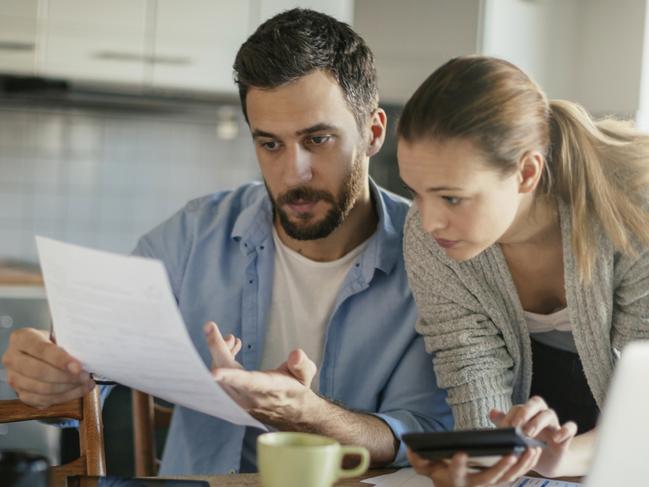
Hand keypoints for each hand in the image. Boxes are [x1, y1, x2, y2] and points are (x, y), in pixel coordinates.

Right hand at [1, 328, 94, 407]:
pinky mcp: (20, 393)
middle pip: (40, 372)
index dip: (61, 360)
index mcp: (21, 338)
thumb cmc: (52, 341)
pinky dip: (63, 397)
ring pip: (41, 389)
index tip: (78, 367)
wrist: (38, 351)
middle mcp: (12, 358)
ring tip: (85, 384)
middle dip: (67, 377)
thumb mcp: (57, 334)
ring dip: (67, 389)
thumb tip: (86, 357)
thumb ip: (66, 343)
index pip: (42, 350)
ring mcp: (14, 378)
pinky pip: (42, 400)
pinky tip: (77, 391)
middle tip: (85, 377)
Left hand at [204, 322, 317, 427]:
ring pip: (218, 378)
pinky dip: (221, 362)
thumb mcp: (305, 375)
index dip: (230, 376)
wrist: (292, 414)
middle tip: (220, 331)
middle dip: (218, 349)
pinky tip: (231, 350)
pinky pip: (219, 381)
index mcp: (268, 390)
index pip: (247, 383)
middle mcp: (250, 398)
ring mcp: (239, 401)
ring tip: (233, 340)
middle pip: (225, 376)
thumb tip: (296, 354)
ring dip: (219, 354)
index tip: (214, 372)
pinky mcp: (233, 400)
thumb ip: (302, 365)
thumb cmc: (297, 389)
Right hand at [408, 446, 541, 486]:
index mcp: (455, 480)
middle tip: (509, 455)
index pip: (456, 473)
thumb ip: (419, 460)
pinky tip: (533, 451)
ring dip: (520, 465)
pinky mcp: (500, 481)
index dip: (457, 465)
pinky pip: (515, 475)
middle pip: (489, 478)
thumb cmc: (440, 473)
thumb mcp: (426, 467)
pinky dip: (525, 465)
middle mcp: (474, 485)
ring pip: (507, 478)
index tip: (460, 454)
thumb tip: (412, 449)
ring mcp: (490, 485)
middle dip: (500, 467)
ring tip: (528, 450)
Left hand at [490, 396, 577, 477]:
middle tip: (515, 426)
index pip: (520, 406)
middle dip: (525, 412)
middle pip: (536, 402)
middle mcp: (541, 414)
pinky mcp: (566, 436)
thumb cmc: (528, 445)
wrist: (546, 462)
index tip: (504, 427)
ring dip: (538, 422)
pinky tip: (556, 438)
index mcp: (528, 412)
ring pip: (549, 414)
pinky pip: (570, 427)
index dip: (511, 415)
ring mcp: (554, 424)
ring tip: (528, 434)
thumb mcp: (513, 436)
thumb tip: (492, 412)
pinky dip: (565, 430)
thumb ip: (503, 423)